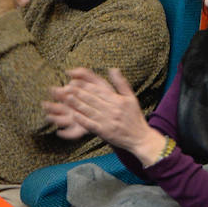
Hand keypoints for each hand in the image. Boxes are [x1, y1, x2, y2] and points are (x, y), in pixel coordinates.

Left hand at [43, 66, 159, 156]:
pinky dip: (81, 119)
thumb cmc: (134, 117)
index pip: (99, 90)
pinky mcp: (104, 132)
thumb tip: (113, 69)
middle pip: (92, 99)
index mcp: (118, 100)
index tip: (75, 80)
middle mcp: (112, 110)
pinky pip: (90, 124)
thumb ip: (121, 83)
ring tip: (67, 98)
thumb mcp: (131, 97)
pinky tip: (73, 114)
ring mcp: (107, 121)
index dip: (86, 85)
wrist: (140, 137)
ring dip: (77, 104)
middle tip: (67, 87)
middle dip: (78, 92)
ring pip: (89, 110)